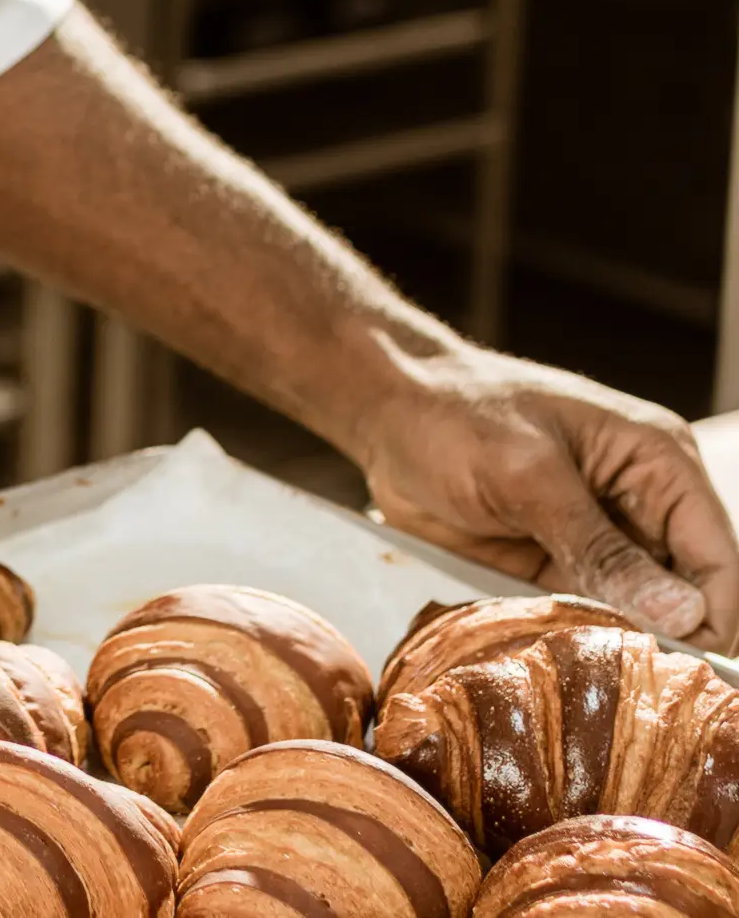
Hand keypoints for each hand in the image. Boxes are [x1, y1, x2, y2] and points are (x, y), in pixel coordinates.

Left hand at [355, 344, 738, 646]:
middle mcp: (645, 505)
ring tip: (586, 670)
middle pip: (690, 600)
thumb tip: (684, 614)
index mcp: (659, 462)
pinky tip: (556, 656)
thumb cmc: (451, 414)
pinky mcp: (563, 566)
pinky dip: (580, 642)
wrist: (383, 410)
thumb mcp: (525, 473)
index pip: (719, 562)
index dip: (710, 622)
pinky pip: (593, 620)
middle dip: (663, 642)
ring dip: (618, 646)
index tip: (675, 670)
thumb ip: (600, 544)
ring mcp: (605, 540)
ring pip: (642, 618)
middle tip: (623, 679)